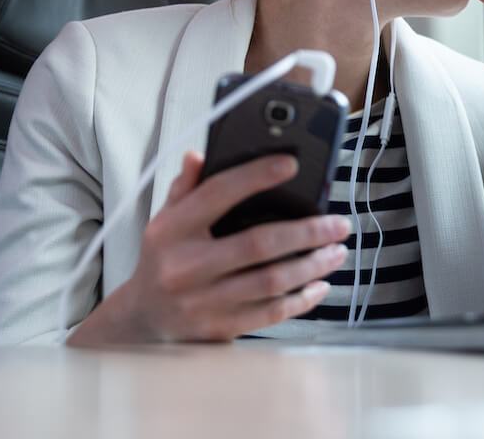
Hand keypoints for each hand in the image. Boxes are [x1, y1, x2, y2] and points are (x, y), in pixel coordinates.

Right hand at [70, 151, 350, 344]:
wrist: (143, 318)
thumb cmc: (164, 258)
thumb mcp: (166, 219)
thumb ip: (186, 187)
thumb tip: (198, 155)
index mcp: (172, 230)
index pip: (217, 194)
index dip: (255, 176)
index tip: (291, 164)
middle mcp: (185, 266)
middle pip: (258, 244)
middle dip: (307, 232)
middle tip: (339, 224)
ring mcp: (202, 302)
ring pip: (271, 282)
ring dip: (312, 266)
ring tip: (338, 251)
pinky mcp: (219, 329)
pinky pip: (270, 313)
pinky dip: (301, 299)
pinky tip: (320, 285)